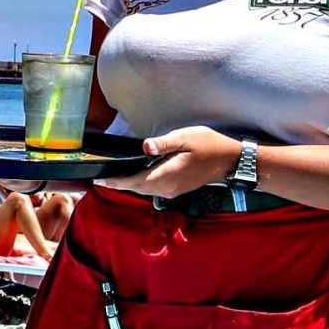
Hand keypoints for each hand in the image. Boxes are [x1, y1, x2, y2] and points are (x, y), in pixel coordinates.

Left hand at [96, 127, 242, 199]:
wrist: (229, 161)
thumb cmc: (209, 145)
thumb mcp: (186, 137)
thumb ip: (164, 143)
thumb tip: (145, 146)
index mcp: (167, 175)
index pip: (135, 181)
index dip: (116, 181)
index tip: (98, 180)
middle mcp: (167, 187)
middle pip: (136, 188)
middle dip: (118, 183)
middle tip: (99, 177)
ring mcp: (172, 191)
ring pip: (144, 190)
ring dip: (129, 184)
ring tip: (112, 177)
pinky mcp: (176, 190)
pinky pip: (153, 189)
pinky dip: (140, 184)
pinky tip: (134, 175)